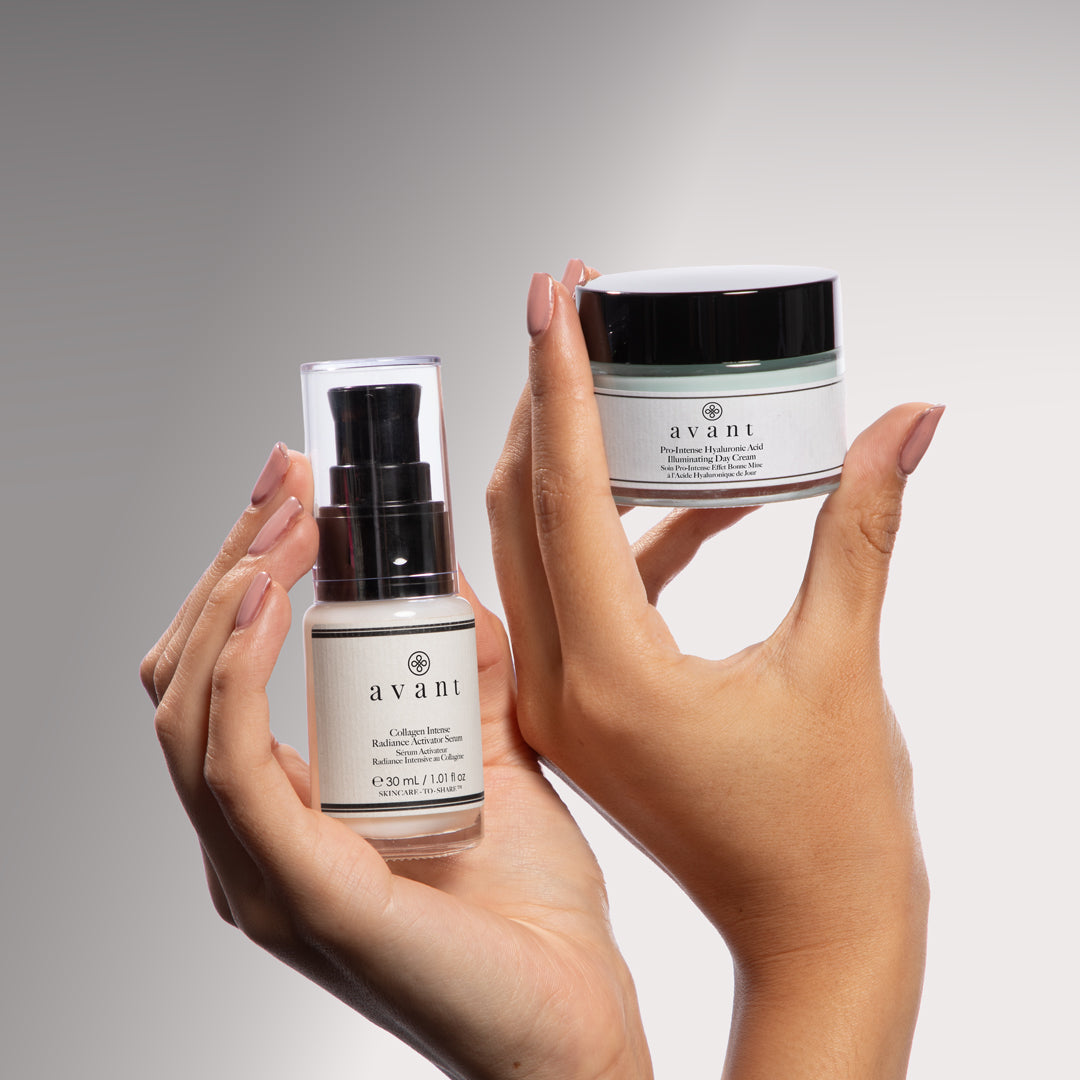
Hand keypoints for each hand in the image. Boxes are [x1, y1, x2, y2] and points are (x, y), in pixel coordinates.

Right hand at [140, 443, 651, 1079]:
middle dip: (231, 564)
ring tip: (282, 526)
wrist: (576, 1023)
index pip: (221, 674)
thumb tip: (451, 582)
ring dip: (227, 599)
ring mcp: (262, 870)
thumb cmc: (531, 914)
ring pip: (188, 711)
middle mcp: (255, 840)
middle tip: (282, 484)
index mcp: (288, 810)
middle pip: (188, 678)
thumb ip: (465, 677)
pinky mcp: (297, 891)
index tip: (290, 491)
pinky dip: (234, 674)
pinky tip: (264, 605)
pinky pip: (230, 765)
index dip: (243, 573)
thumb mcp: (490, 757)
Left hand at [486, 264, 937, 1076]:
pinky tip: (685, 494)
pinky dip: (622, 533)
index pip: (562, 494)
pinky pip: (584, 592)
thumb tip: (910, 421)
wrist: (815, 936)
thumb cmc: (832, 833)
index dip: (558, 381)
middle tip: (570, 311)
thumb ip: (864, 526)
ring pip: (541, 548)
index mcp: (612, 678)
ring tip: (620, 382)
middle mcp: (563, 690)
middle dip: (544, 400)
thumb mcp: (844, 664)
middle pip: (523, 509)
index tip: (556, 291)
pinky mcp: (584, 709)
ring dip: (574, 463)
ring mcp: (563, 704)